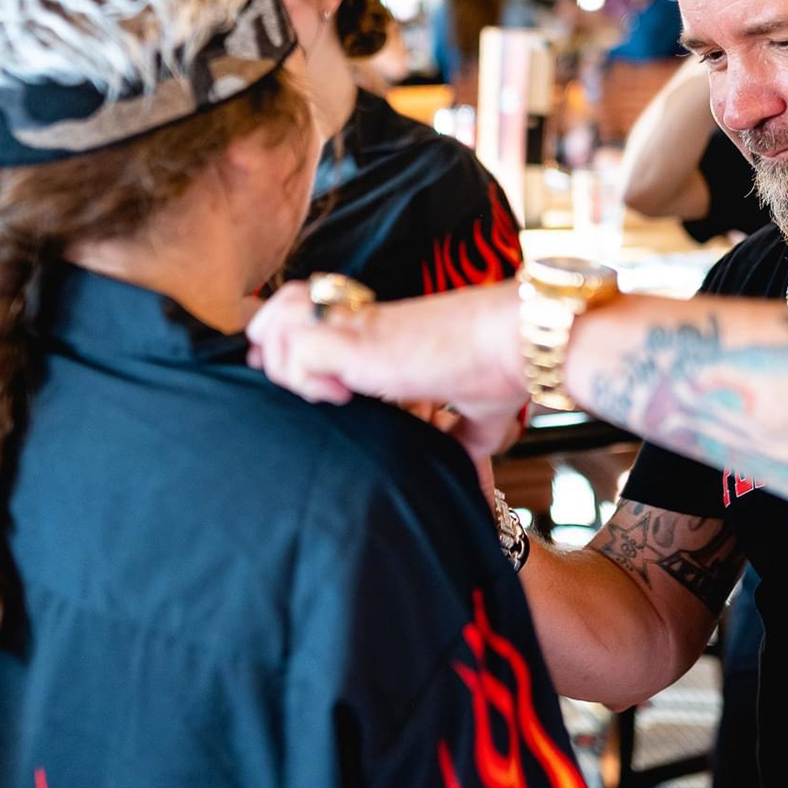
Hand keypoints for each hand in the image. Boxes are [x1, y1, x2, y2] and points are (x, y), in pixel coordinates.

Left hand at [248, 280, 528, 457]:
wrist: (515, 344)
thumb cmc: (501, 370)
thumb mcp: (476, 412)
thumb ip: (465, 438)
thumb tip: (476, 477)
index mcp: (374, 329)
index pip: (302, 316)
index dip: (288, 348)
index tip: (310, 387)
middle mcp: (356, 321)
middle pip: (275, 310)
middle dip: (272, 352)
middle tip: (307, 390)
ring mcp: (352, 327)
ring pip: (274, 325)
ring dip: (287, 367)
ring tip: (328, 394)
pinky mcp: (355, 340)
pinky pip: (296, 350)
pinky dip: (304, 379)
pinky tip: (342, 395)